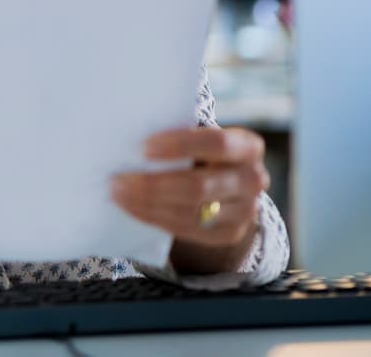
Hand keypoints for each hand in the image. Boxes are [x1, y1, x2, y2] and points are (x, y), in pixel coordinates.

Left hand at [109, 127, 268, 272]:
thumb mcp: (201, 139)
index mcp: (248, 146)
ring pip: (190, 211)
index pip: (217, 143)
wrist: (227, 188)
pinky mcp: (229, 233)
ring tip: (118, 194)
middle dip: (153, 184)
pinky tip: (133, 209)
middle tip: (117, 180)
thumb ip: (179, 137)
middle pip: (198, 185)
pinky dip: (155, 218)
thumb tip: (129, 136)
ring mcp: (245, 211)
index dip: (181, 145)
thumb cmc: (202, 152)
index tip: (144, 148)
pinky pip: (187, 229)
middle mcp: (253, 179)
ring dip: (148, 204)